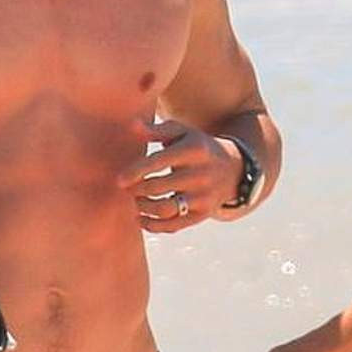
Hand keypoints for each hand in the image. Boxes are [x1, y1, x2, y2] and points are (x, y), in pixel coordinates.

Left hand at [117, 118, 242, 232]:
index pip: (160, 161)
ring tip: (134, 201)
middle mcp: (201, 174)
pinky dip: (153, 225)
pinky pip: (174, 225)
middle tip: (124, 189)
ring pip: (166, 209)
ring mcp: (203, 197)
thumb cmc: (196, 147)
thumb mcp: (183, 133)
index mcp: (194, 150)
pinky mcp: (203, 214)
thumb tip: (132, 126)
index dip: (136, 172)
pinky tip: (140, 218)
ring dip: (143, 208)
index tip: (119, 179)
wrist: (232, 170)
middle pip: (159, 187)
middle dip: (137, 190)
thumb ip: (157, 130)